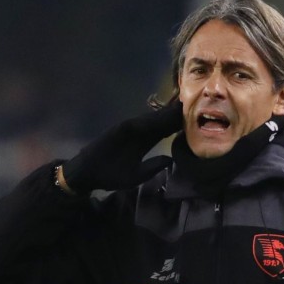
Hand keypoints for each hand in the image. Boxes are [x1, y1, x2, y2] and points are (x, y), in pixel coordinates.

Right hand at [61, 103, 182, 193]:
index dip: (177, 127)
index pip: (164, 133)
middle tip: (192, 106)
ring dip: (164, 114)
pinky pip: (135, 124)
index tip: (193, 122)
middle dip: (174, 116)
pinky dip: (147, 120)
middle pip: (159, 123)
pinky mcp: (118, 130)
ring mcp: (128, 130)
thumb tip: (170, 160)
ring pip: (150, 121)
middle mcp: (138, 134)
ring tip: (180, 107)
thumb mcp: (137, 175)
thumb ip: (153, 167)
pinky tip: (160, 117)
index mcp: (143, 144)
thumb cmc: (111, 176)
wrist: (89, 175)